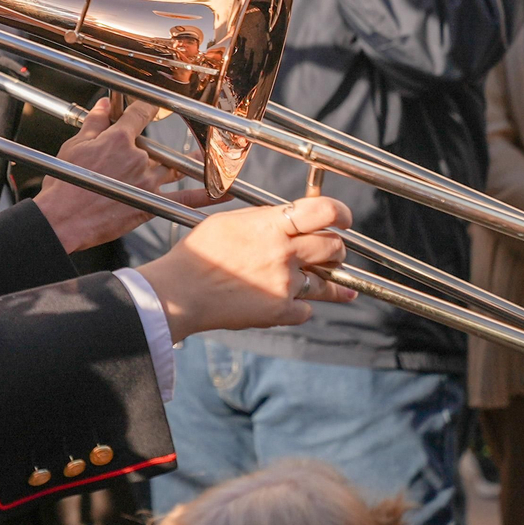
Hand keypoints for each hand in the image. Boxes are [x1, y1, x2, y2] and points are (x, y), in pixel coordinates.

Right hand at [34, 99, 196, 251]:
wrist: (63, 218)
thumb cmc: (64, 183)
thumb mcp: (75, 145)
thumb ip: (94, 123)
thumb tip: (104, 105)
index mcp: (118, 139)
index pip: (140, 113)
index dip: (147, 106)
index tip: (154, 103)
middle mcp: (138, 158)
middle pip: (155, 145)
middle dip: (153, 146)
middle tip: (157, 146)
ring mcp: (148, 181)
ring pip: (174, 167)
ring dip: (190, 162)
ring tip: (202, 158)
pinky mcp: (152, 204)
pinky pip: (185, 199)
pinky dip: (208, 196)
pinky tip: (225, 193)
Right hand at [136, 196, 356, 341]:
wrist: (180, 292)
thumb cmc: (199, 253)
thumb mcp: (229, 221)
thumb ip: (264, 220)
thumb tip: (289, 220)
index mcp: (271, 225)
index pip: (323, 211)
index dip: (340, 212)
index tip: (343, 218)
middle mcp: (284, 253)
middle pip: (334, 247)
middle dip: (334, 248)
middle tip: (327, 252)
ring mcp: (285, 285)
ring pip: (328, 282)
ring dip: (327, 280)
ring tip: (326, 281)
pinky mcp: (281, 312)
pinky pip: (307, 309)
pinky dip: (300, 306)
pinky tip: (289, 302)